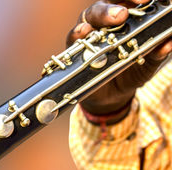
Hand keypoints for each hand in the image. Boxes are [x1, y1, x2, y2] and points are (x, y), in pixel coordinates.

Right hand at [67, 0, 171, 116]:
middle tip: (124, 14)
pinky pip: (72, 38)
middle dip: (113, 7)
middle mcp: (103, 24)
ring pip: (88, 18)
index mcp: (123, 21)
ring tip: (109, 20)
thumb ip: (157, 53)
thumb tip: (169, 42)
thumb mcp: (147, 64)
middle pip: (104, 7)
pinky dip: (77, 33)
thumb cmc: (130, 73)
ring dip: (99, 16)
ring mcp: (87, 36)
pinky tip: (84, 32)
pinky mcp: (74, 51)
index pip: (125, 2)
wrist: (112, 96)